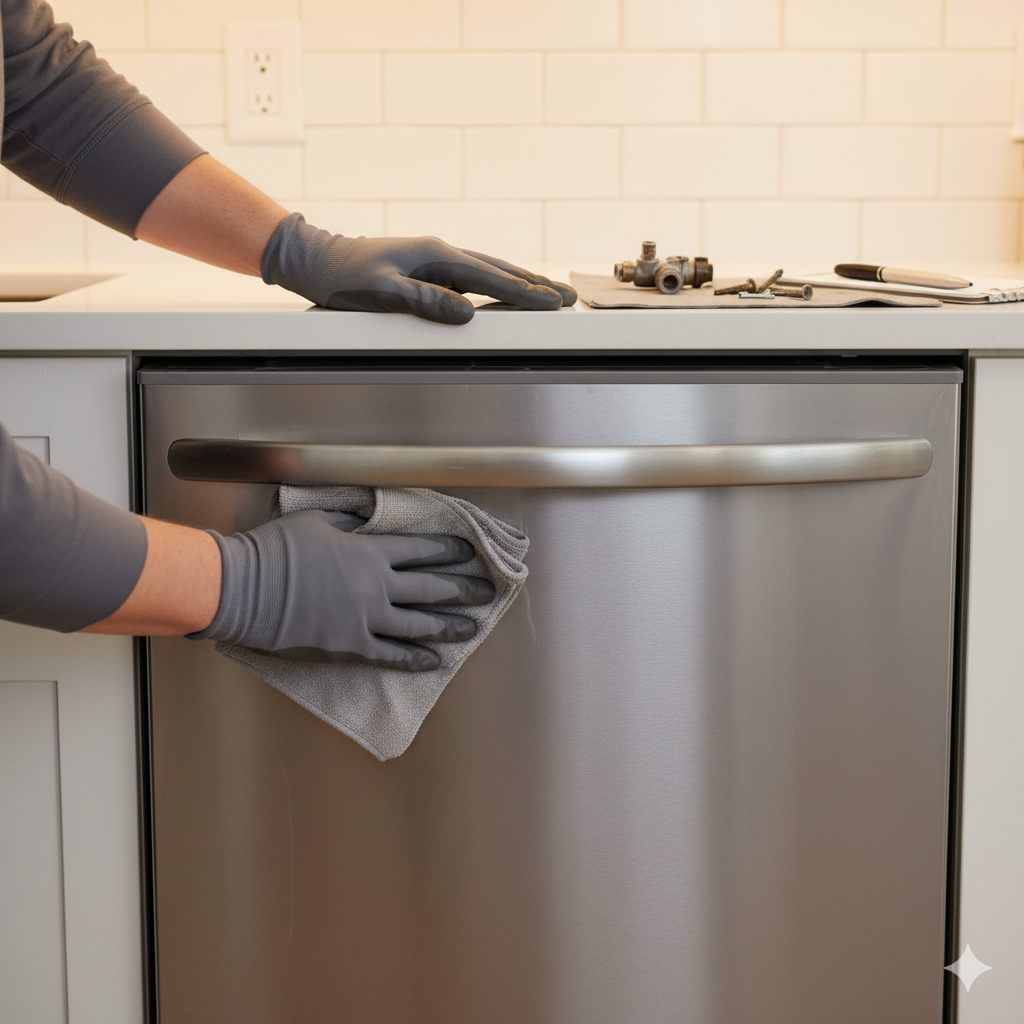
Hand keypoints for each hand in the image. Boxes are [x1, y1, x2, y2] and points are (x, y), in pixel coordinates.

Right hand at [191, 510, 495, 669]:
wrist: (246, 589)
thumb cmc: (277, 550)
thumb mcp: (318, 520)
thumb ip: (351, 520)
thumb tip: (369, 516)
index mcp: (371, 552)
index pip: (422, 550)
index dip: (449, 551)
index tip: (470, 554)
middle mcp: (377, 586)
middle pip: (431, 588)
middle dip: (463, 589)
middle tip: (486, 592)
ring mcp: (366, 619)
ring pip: (419, 624)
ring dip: (448, 626)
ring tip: (472, 628)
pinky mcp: (350, 646)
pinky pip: (391, 654)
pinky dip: (414, 658)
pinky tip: (434, 661)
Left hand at [261, 212, 576, 324]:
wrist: (320, 261)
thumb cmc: (346, 279)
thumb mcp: (383, 293)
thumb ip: (425, 302)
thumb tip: (468, 313)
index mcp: (436, 255)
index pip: (491, 276)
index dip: (524, 292)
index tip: (552, 303)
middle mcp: (442, 252)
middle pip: (500, 269)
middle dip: (536, 284)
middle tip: (568, 296)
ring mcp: (438, 259)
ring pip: (491, 269)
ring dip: (522, 282)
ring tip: (550, 293)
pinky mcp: (431, 267)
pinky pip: (475, 275)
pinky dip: (499, 282)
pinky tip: (508, 289)